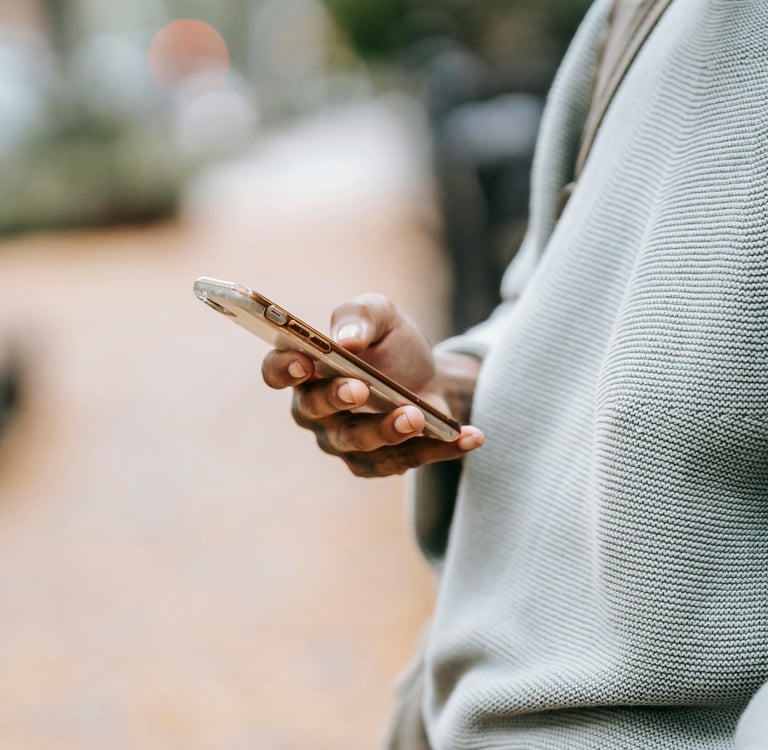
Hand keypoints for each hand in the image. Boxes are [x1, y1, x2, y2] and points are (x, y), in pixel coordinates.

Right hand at [261, 293, 483, 476]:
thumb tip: (346, 338)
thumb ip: (360, 315)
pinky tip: (470, 436)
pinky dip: (438, 449)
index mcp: (305, 367)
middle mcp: (315, 410)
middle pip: (315, 411)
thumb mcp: (381, 315)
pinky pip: (404, 461)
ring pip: (357, 444)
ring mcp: (344, 441)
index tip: (304, 362)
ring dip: (387, 431)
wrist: (425, 376)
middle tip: (360, 388)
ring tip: (416, 415)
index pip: (277, 371)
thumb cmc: (390, 344)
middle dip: (336, 399)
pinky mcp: (378, 462)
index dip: (284, 369)